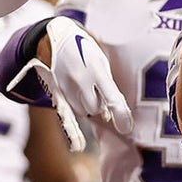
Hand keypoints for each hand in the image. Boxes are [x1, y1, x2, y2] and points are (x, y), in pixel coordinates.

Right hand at [5, 17, 131, 150]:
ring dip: (86, 106)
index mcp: (96, 69)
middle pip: (95, 108)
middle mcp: (79, 80)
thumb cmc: (84, 49)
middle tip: (95, 89)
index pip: (112, 98)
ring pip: (82, 111)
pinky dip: (73, 132)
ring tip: (84, 89)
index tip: (127, 129)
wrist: (54, 35)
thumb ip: (108, 88)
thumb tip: (110, 115)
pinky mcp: (55, 91)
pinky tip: (78, 146)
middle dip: (99, 104)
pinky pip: (65, 115)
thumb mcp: (100, 61)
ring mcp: (65, 86)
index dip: (121, 115)